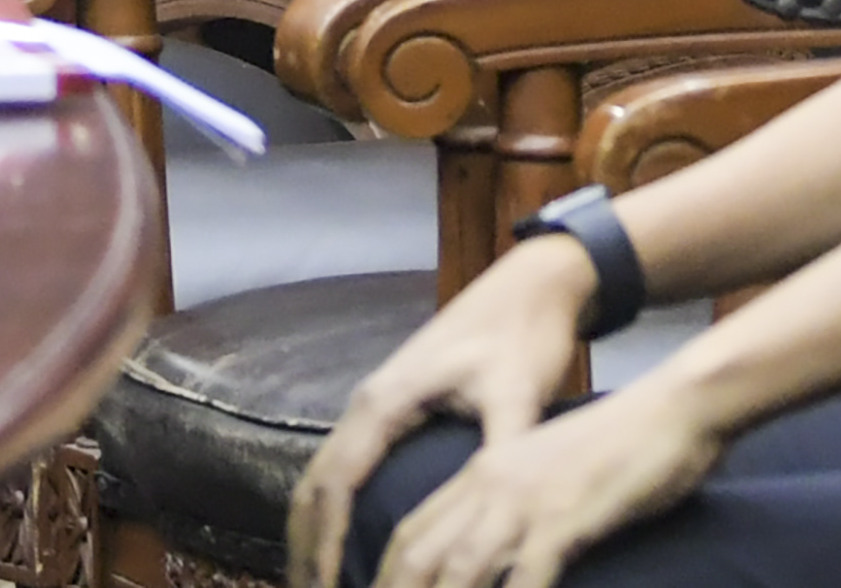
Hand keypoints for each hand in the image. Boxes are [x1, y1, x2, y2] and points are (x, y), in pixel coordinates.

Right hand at [289, 242, 591, 587]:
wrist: (534, 284)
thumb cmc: (524, 334)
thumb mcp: (518, 395)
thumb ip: (502, 453)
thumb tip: (494, 516)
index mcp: (386, 401)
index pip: (336, 484)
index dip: (325, 544)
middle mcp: (369, 402)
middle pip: (315, 484)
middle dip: (306, 547)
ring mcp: (376, 403)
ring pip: (324, 476)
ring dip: (314, 531)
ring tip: (319, 584)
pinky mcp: (392, 408)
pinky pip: (345, 466)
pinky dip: (332, 510)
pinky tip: (345, 544)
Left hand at [364, 384, 726, 587]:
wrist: (677, 406)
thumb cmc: (624, 447)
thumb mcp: (553, 479)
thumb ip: (519, 516)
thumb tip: (502, 564)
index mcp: (483, 474)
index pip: (409, 536)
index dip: (382, 579)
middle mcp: (492, 485)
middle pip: (417, 558)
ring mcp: (527, 502)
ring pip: (458, 571)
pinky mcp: (566, 518)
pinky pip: (526, 579)